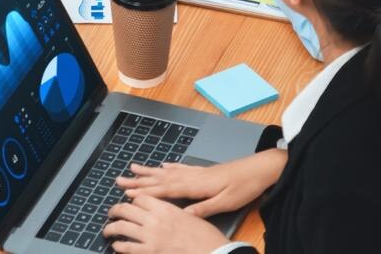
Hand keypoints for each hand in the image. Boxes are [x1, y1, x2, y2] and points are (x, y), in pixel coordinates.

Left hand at [102, 192, 227, 253]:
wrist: (212, 253)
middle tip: (111, 214)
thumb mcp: (190, 217)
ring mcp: (151, 237)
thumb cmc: (205, 237)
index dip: (132, 199)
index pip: (141, 198)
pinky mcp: (150, 252)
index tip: (128, 202)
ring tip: (107, 230)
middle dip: (115, 210)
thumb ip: (173, 213)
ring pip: (122, 227)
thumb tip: (162, 213)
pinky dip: (119, 246)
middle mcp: (155, 220)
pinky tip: (116, 246)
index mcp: (166, 208)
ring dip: (111, 228)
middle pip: (126, 209)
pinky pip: (127, 247)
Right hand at [115, 150, 284, 217]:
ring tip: (133, 167)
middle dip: (140, 180)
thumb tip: (182, 215)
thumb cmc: (245, 186)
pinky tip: (163, 165)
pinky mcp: (204, 171)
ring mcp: (198, 171)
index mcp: (197, 185)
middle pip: (161, 179)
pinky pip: (181, 168)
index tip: (127, 192)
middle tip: (120, 179)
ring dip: (150, 172)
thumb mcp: (226, 202)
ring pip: (168, 172)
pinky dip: (169, 167)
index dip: (146, 191)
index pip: (166, 189)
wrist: (261, 168)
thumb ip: (203, 208)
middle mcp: (194, 176)